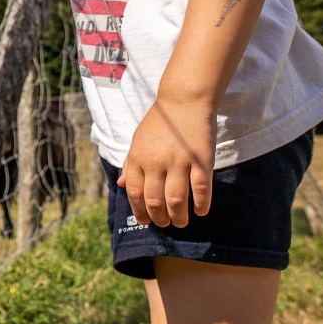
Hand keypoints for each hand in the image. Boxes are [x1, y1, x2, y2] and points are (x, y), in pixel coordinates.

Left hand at [119, 98, 216, 227]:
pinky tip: (201, 211)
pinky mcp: (201, 160)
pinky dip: (201, 204)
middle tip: (166, 223)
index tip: (147, 221)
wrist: (184, 100)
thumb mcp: (138, 140)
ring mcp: (179, 161)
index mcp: (138, 158)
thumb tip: (120, 184)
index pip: (134, 193)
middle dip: (159, 218)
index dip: (140, 211)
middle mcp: (156, 162)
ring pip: (176, 200)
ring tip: (181, 223)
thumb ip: (130, 163)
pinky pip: (201, 189)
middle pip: (155, 201)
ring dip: (179, 217)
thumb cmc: (160, 122)